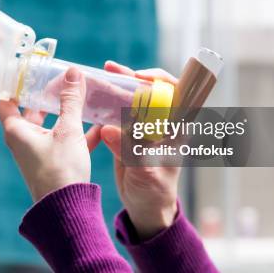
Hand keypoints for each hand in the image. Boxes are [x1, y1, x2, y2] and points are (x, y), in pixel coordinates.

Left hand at [0, 67, 101, 201]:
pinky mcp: (54, 162)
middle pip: (32, 110)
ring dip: (66, 113)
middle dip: (48, 96)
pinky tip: (100, 126)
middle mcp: (24, 140)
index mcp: (17, 130)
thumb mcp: (68, 130)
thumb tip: (72, 72)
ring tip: (83, 97)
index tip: (31, 73)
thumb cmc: (60, 169)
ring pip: (51, 125)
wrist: (68, 209)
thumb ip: (71, 100)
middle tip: (62, 80)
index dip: (16, 86)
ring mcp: (39, 152)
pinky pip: (65, 141)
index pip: (7, 101)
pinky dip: (79, 133)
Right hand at [101, 60, 180, 240]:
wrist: (145, 206)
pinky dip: (107, 102)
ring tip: (104, 72)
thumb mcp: (144, 170)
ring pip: (134, 98)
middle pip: (151, 90)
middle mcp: (162, 123)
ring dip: (119, 84)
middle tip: (112, 68)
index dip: (162, 81)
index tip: (141, 78)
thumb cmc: (155, 190)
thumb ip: (128, 149)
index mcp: (175, 129)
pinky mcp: (129, 132)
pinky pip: (118, 112)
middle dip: (133, 76)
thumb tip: (108, 129)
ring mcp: (145, 126)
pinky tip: (94, 95)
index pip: (179, 94)